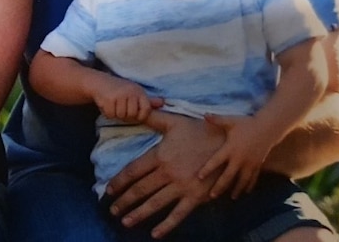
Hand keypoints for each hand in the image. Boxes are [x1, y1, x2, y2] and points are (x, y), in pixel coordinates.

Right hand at [95, 78, 160, 122]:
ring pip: (121, 116)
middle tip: (119, 108)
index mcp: (139, 91)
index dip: (140, 116)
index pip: (146, 110)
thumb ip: (148, 100)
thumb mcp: (135, 92)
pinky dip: (107, 113)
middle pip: (132, 115)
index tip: (133, 114)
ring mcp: (120, 95)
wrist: (99, 82)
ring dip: (115, 114)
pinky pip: (111, 114)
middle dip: (125, 115)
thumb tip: (163, 103)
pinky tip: (106, 105)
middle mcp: (131, 92)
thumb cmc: (119, 89)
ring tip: (113, 105)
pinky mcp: (109, 99)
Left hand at [105, 110, 223, 238]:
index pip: (133, 171)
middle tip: (112, 211)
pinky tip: (155, 234)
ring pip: (155, 204)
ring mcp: (182, 187)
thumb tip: (136, 110)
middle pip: (140, 190)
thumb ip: (152, 118)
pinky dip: (166, 225)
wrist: (229, 143)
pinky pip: (179, 214)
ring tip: (125, 223)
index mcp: (160, 155)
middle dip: (124, 202)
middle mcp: (168, 173)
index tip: (108, 190)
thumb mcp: (173, 121)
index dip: (119, 181)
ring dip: (139, 214)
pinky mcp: (197, 197)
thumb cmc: (199, 130)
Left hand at [198, 114, 269, 198]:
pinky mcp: (258, 164)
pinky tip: (246, 192)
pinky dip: (249, 185)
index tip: (199, 177)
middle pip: (228, 176)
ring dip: (236, 189)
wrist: (268, 128)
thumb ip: (216, 120)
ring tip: (232, 198)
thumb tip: (204, 114)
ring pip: (242, 180)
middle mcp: (240, 158)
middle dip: (220, 187)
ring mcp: (250, 163)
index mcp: (230, 149)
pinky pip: (253, 178)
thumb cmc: (246, 123)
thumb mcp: (230, 121)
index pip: (216, 161)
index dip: (207, 169)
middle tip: (211, 196)